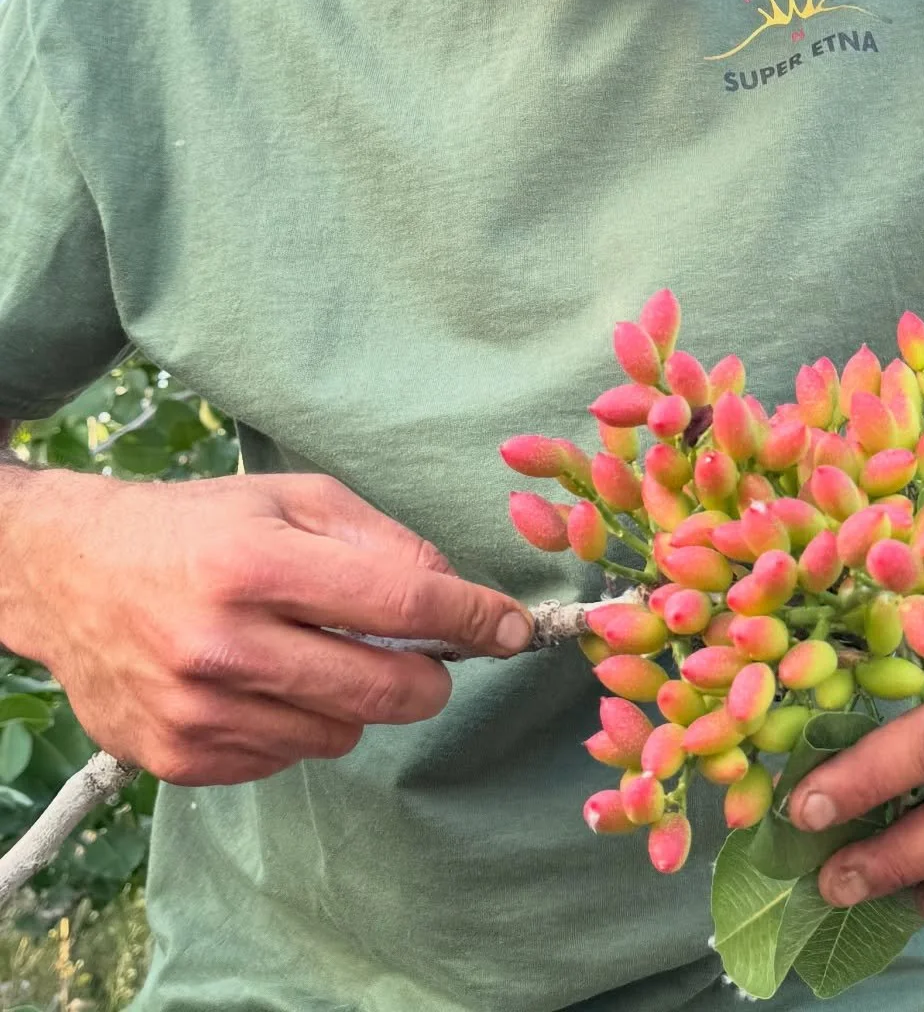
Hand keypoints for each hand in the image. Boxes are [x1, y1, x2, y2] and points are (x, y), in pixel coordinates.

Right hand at [2, 470, 532, 784]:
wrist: (72, 574)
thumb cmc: (202, 525)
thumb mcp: (297, 499)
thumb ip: (385, 542)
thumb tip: (457, 595)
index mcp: (257, 564)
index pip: (402, 607)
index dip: (474, 619)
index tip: (515, 628)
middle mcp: (222, 644)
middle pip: (384, 690)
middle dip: (430, 676)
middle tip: (427, 656)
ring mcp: (196, 711)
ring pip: (342, 734)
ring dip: (355, 700)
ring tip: (312, 652)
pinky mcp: (178, 758)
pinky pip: (288, 759)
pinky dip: (300, 725)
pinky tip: (267, 682)